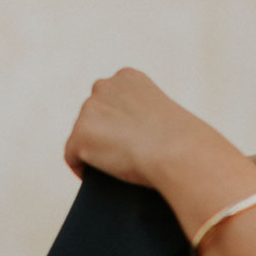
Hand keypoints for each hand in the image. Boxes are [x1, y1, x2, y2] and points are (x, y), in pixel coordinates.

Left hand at [65, 67, 210, 187]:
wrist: (179, 152)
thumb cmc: (184, 142)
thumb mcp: (166, 115)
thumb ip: (148, 117)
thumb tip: (141, 138)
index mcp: (127, 77)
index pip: (111, 96)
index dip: (115, 119)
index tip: (125, 137)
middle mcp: (104, 86)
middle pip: (93, 113)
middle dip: (101, 131)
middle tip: (116, 155)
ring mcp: (89, 110)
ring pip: (83, 134)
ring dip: (92, 148)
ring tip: (108, 167)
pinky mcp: (80, 135)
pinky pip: (71, 155)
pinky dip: (80, 167)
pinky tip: (91, 178)